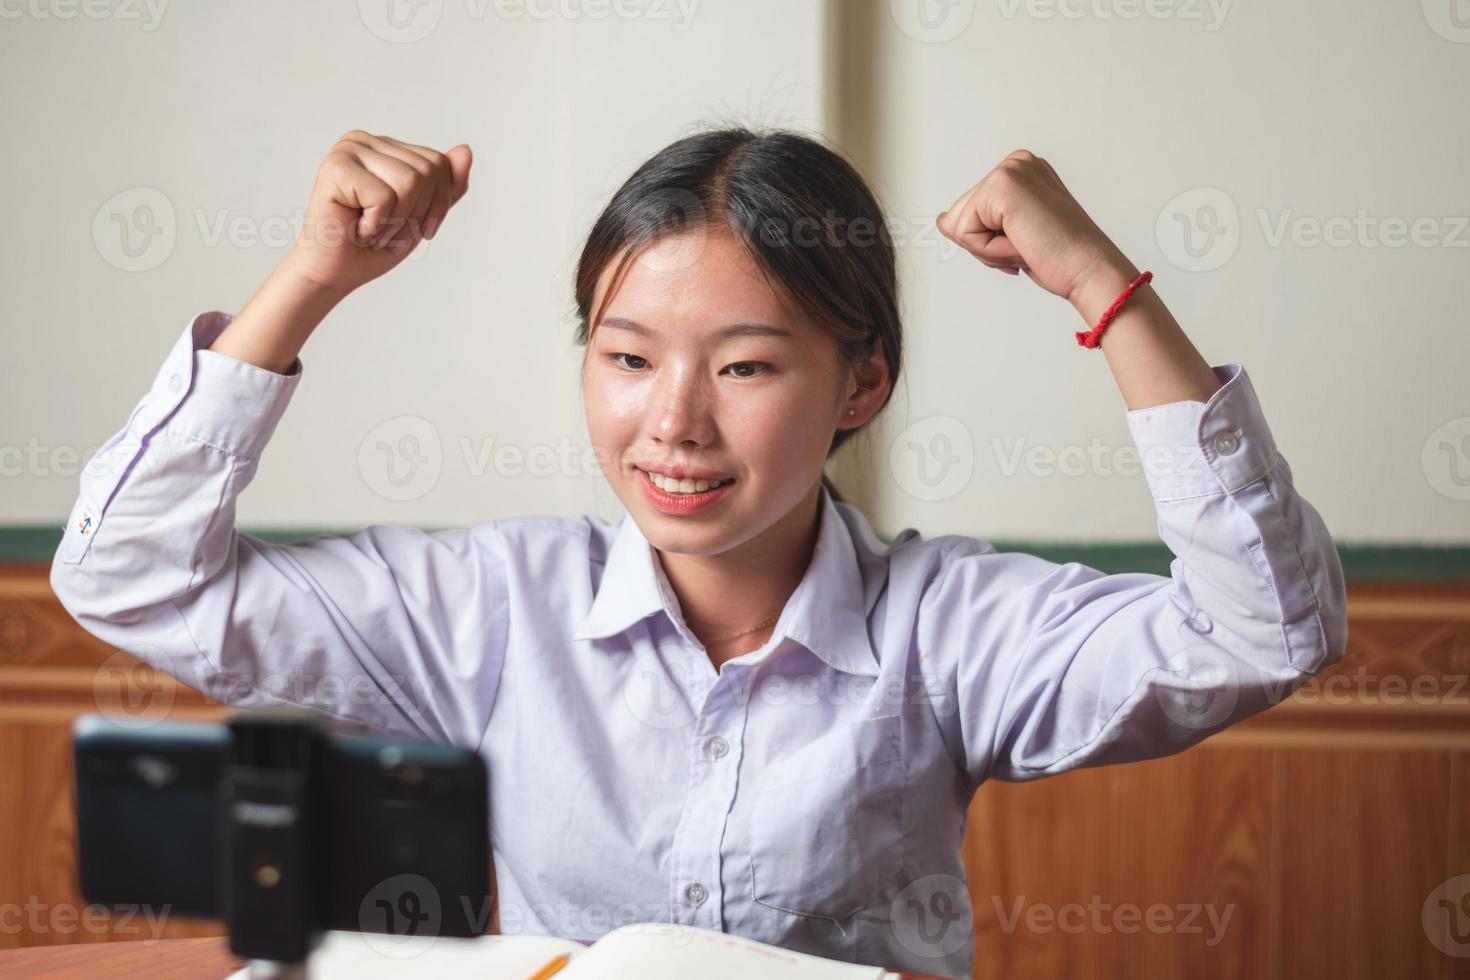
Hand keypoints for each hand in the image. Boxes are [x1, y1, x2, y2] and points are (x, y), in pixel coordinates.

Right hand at [282, 130, 472, 295]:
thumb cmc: (373, 246)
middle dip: (416, 214)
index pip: (439, 163)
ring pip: (411, 181)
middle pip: (428, 171)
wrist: (333, 274)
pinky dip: (376, 225)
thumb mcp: (424, 216)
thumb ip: (448, 186)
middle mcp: (364, 140)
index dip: (437, 204)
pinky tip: (355, 229)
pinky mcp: (335, 167)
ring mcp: (347, 150)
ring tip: (371, 230)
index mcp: (386, 147)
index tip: (411, 226)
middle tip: (385, 231)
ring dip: (397, 222)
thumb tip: (466, 150)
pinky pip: (385, 197)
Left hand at [934, 149, 1129, 305]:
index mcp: (1021, 172)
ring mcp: (1011, 170)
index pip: (970, 212)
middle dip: (984, 244)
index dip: (989, 240)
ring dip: (987, 249)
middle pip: (958, 216)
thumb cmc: (1059, 258)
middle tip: (1027, 245)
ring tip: (1026, 244)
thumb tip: (942, 220)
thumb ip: (977, 223)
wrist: (1089, 270)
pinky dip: (989, 250)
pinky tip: (1022, 243)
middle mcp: (1016, 163)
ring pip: (958, 224)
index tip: (1027, 240)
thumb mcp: (1009, 236)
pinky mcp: (1002, 185)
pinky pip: (965, 231)